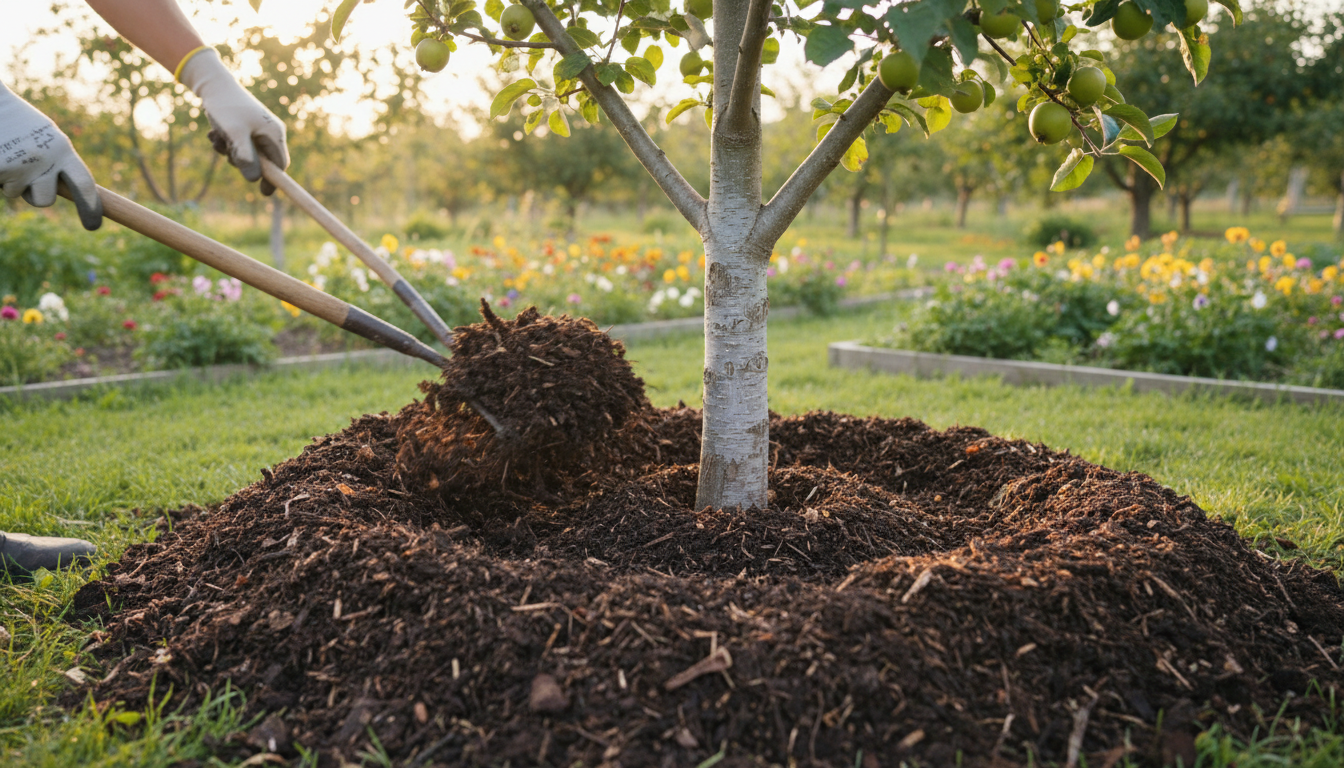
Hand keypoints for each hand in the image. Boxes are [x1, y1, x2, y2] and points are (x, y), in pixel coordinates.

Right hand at [0, 84, 101, 229]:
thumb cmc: (15, 118)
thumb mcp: (45, 135)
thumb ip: (58, 160)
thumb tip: (70, 189)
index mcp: (62, 149)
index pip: (84, 185)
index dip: (90, 208)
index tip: (93, 226)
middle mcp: (44, 160)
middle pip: (45, 200)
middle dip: (36, 197)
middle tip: (28, 187)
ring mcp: (19, 166)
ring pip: (15, 192)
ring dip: (9, 181)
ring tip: (5, 153)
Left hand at [178, 48, 288, 194]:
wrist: (213, 84)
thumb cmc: (226, 107)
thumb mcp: (235, 133)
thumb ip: (245, 156)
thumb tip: (254, 179)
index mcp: (274, 133)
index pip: (280, 165)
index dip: (273, 180)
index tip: (263, 194)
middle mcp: (269, 133)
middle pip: (262, 162)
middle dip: (242, 161)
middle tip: (227, 152)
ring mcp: (257, 131)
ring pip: (247, 154)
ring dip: (230, 152)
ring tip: (217, 138)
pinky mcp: (245, 128)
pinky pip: (238, 146)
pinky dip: (226, 144)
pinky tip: (215, 133)